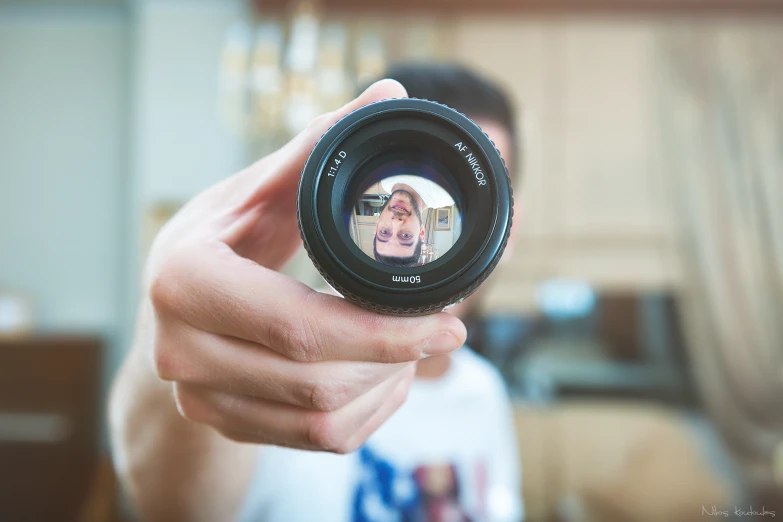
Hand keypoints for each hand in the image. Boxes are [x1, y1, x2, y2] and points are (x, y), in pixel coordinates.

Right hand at [143, 80, 466, 452]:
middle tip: (445, 330)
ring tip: (417, 348)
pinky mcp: (224, 424)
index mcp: (184, 280)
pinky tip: (386, 379)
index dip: (382, 330)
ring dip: (386, 386)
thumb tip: (385, 96)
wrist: (170, 306)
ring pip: (321, 419)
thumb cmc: (216, 240)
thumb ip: (317, 149)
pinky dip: (365, 414)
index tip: (448, 319)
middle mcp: (181, 350)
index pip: (298, 325)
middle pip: (316, 382)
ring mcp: (199, 396)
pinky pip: (314, 440)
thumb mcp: (255, 189)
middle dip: (396, 359)